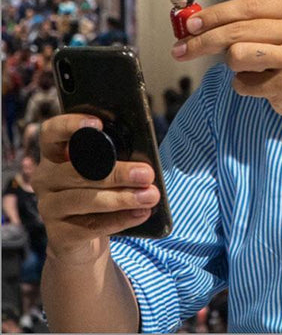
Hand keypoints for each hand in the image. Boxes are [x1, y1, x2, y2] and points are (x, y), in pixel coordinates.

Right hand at [33, 114, 159, 263]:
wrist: (84, 241)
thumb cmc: (101, 192)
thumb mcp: (106, 171)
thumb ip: (115, 158)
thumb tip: (145, 159)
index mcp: (56, 154)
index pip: (52, 132)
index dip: (71, 125)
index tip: (98, 124)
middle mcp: (47, 178)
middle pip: (78, 171)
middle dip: (117, 173)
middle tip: (146, 174)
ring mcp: (49, 207)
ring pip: (85, 199)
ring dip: (122, 197)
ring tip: (150, 196)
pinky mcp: (59, 234)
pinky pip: (91, 226)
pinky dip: (119, 219)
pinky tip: (140, 214)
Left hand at [171, 0, 281, 126]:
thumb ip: (252, 24)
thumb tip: (199, 24)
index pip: (247, 6)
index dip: (214, 14)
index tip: (189, 24)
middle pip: (236, 30)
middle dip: (202, 41)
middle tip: (181, 50)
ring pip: (236, 55)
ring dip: (234, 66)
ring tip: (253, 69)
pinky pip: (243, 83)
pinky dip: (246, 86)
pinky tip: (266, 86)